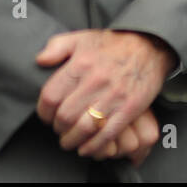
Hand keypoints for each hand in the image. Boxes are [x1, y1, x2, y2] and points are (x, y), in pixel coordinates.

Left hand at [35, 29, 174, 158]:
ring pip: (84, 128)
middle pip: (65, 116)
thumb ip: (56, 46)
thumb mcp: (80, 37)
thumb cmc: (110, 44)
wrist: (147, 46)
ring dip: (72, 140)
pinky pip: (107, 134)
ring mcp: (113, 96)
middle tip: (58, 129)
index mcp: (80, 64)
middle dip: (57, 128)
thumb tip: (39, 61)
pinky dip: (94, 146)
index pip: (51, 96)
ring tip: (69, 141)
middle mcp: (95, 81)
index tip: (46, 116)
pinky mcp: (129, 109)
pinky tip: (86, 148)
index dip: (44, 112)